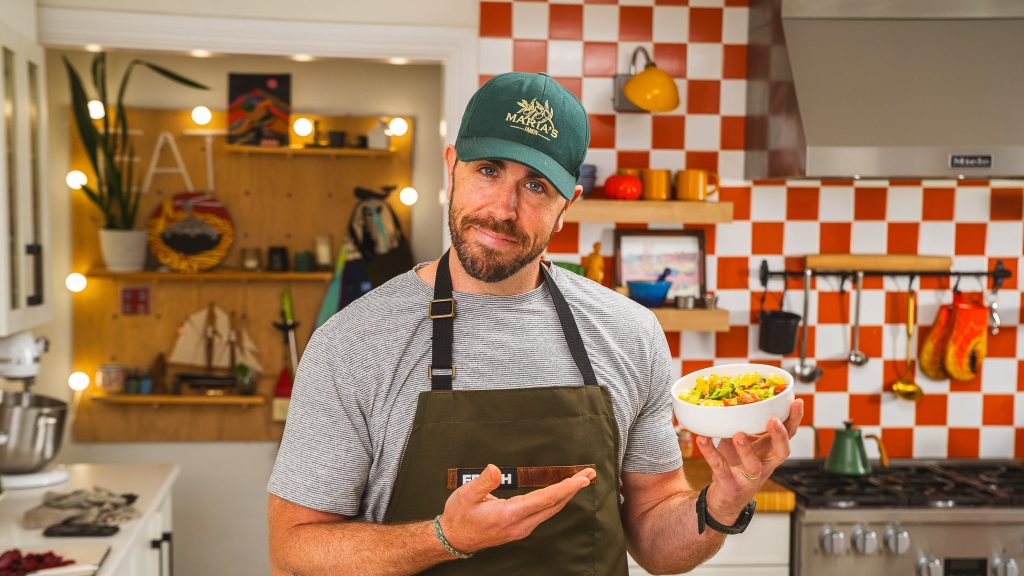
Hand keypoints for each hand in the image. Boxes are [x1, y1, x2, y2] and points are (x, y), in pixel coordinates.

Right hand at [438, 464, 594, 553]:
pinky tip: (561, 493)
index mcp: (510, 515)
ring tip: (580, 481)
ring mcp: (522, 528)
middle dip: (573, 489)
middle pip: (554, 505)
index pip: (545, 499)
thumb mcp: (466, 495)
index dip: (565, 488)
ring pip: (551, 510)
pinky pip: (544, 513)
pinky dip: (557, 501)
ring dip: (567, 495)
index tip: (582, 479)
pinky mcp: (520, 528)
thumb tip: (494, 469)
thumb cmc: (459, 515)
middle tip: (589, 474)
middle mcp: (520, 524)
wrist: (454, 538)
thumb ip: (483, 482)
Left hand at [696, 399, 803, 521]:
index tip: (797, 401)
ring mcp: (748, 478)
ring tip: (739, 434)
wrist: (723, 500)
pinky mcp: (729, 484)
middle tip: (774, 420)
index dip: (795, 420)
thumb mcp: (744, 443)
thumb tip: (737, 397)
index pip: (788, 435)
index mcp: (769, 453)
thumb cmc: (736, 466)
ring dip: (747, 450)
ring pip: (753, 466)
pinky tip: (702, 439)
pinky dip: (710, 452)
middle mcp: (764, 466)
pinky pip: (720, 467)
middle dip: (780, 436)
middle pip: (781, 452)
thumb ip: (745, 426)